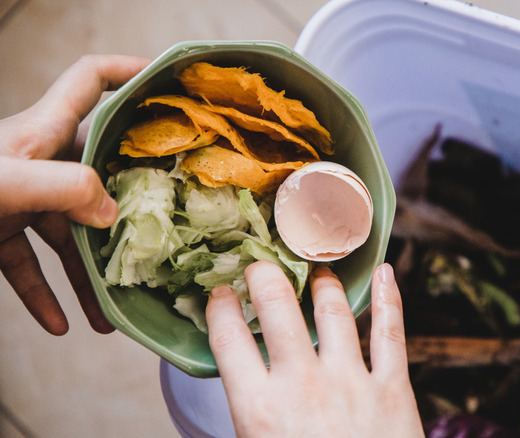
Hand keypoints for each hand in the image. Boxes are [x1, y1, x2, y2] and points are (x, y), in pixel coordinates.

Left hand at [0, 54, 149, 334]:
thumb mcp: (7, 181)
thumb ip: (66, 188)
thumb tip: (111, 212)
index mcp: (44, 132)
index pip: (92, 81)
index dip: (129, 71)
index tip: (165, 83)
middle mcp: (39, 162)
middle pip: (98, 175)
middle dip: (128, 208)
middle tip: (158, 232)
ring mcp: (20, 199)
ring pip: (68, 234)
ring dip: (88, 275)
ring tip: (109, 315)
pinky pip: (30, 265)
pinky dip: (44, 294)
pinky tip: (61, 324)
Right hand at [206, 261, 424, 437]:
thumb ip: (246, 418)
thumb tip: (237, 389)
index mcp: (259, 408)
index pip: (228, 338)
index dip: (219, 306)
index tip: (220, 292)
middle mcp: (302, 384)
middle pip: (277, 307)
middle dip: (265, 275)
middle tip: (263, 265)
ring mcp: (351, 382)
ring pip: (333, 310)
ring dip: (322, 283)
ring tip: (317, 271)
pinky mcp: (393, 389)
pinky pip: (390, 333)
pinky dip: (390, 298)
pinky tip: (386, 273)